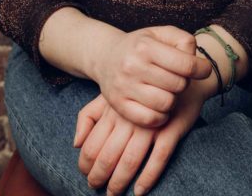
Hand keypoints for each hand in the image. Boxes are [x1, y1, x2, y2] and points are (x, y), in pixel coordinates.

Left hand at [74, 79, 207, 195]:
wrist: (175, 69)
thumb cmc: (138, 87)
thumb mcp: (109, 95)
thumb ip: (89, 115)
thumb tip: (76, 143)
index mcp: (112, 110)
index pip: (92, 144)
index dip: (86, 164)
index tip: (85, 174)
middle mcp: (129, 117)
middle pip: (108, 155)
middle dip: (99, 176)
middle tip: (96, 187)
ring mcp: (150, 123)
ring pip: (131, 160)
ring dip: (120, 181)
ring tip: (114, 193)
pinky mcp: (171, 127)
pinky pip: (159, 157)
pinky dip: (148, 177)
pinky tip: (140, 190)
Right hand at [94, 25, 211, 127]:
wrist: (106, 56)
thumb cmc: (141, 46)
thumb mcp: (160, 34)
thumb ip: (182, 40)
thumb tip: (197, 61)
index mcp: (145, 46)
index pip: (185, 64)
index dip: (201, 69)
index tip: (204, 70)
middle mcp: (132, 65)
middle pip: (178, 85)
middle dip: (184, 83)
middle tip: (177, 78)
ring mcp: (124, 87)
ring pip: (167, 104)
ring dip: (173, 100)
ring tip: (167, 91)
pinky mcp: (119, 105)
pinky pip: (151, 119)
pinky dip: (160, 115)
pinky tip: (158, 105)